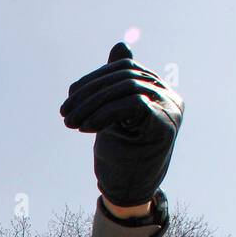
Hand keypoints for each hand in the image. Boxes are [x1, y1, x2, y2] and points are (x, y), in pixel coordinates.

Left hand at [60, 42, 183, 207]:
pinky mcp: (164, 125)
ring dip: (92, 105)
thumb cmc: (122, 153)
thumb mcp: (114, 114)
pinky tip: (86, 128)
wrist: (130, 191)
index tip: (70, 97)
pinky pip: (133, 104)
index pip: (125, 69)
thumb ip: (116, 84)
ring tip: (70, 123)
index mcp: (158, 90)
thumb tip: (121, 45)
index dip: (94, 80)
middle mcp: (170, 96)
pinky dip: (105, 113)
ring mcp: (171, 109)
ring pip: (127, 88)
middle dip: (89, 93)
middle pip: (125, 76)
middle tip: (65, 113)